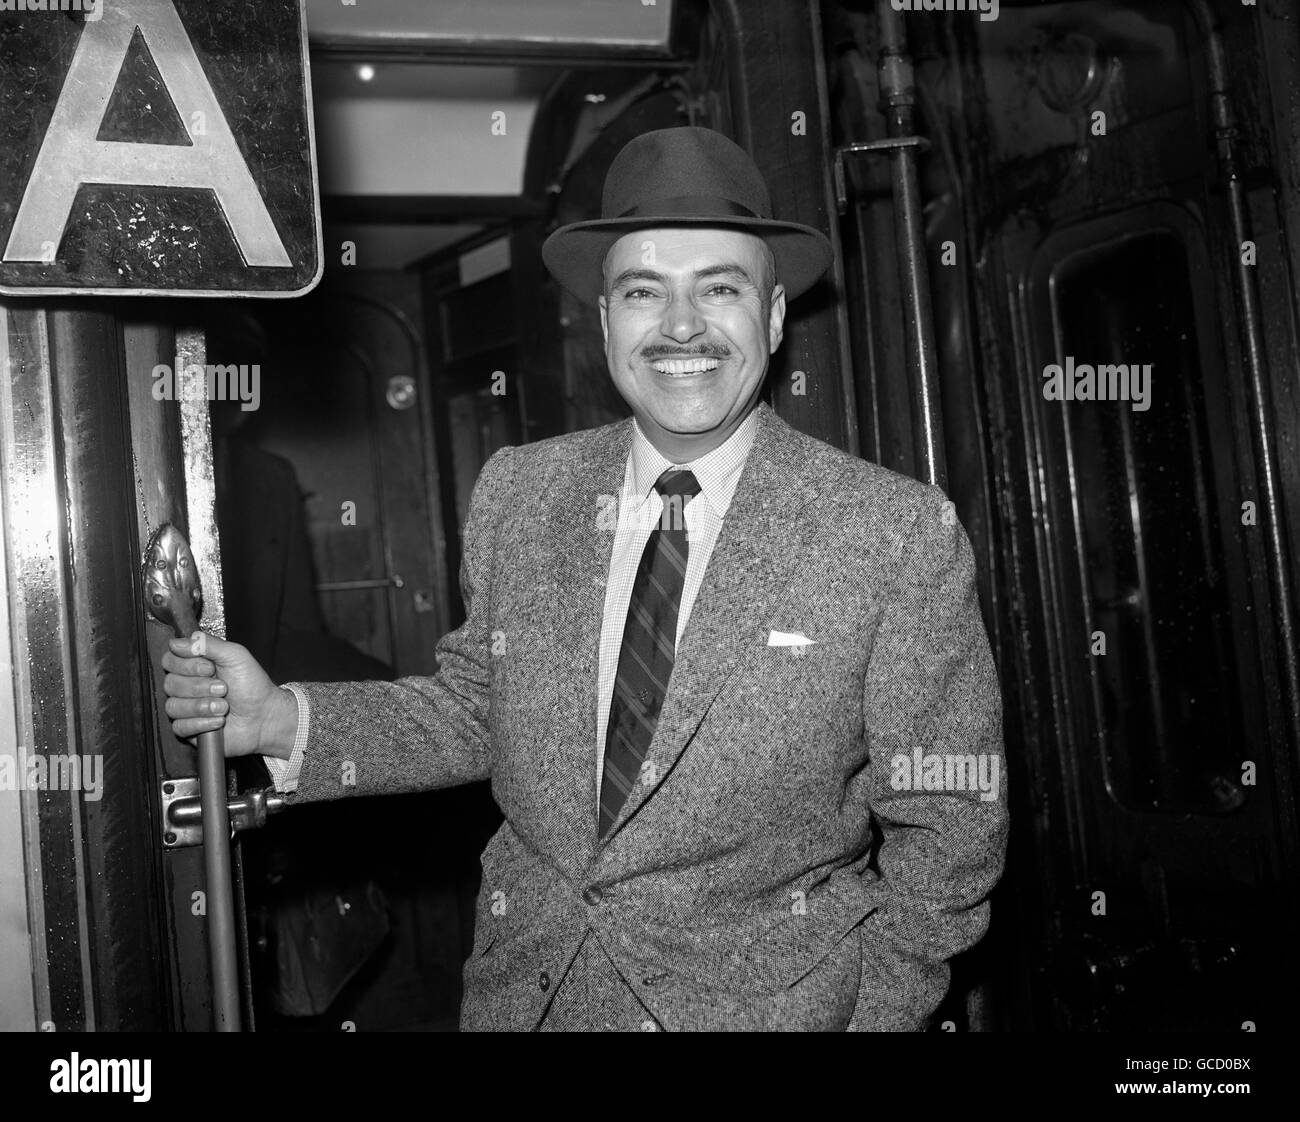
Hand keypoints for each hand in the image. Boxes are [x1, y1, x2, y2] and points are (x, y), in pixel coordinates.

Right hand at [161, 632, 296, 758]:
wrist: (264, 715)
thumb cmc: (252, 685)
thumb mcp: (235, 655)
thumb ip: (207, 644)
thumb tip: (176, 642)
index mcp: (193, 665)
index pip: (169, 660)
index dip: (187, 665)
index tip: (210, 668)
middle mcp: (186, 686)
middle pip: (170, 683)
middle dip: (200, 687)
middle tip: (223, 688)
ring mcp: (185, 708)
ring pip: (173, 706)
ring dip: (202, 706)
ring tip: (224, 706)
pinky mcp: (189, 729)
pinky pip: (180, 727)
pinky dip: (201, 723)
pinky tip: (218, 720)